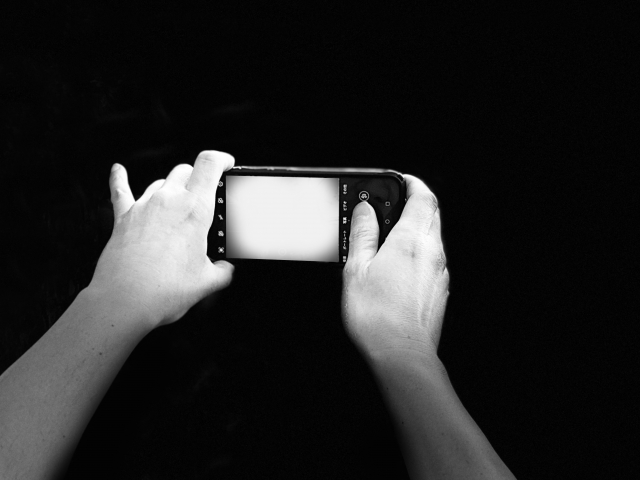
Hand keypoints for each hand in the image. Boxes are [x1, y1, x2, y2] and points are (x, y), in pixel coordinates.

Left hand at [87, 151, 235, 327]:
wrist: (125, 301)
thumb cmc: (166, 291)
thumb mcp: (207, 282)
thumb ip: (222, 271)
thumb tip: (226, 270)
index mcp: (195, 210)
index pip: (209, 165)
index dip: (222, 159)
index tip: (228, 164)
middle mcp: (168, 200)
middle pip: (185, 171)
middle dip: (199, 178)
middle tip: (206, 194)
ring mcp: (143, 207)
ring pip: (161, 182)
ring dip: (172, 187)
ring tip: (178, 203)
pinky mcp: (122, 219)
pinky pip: (120, 191)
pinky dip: (119, 179)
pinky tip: (117, 170)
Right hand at [341, 174, 449, 358]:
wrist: (402, 355)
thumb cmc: (377, 316)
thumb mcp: (357, 268)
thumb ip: (362, 233)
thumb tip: (364, 210)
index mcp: (411, 240)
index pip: (423, 197)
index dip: (413, 183)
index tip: (401, 180)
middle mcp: (432, 252)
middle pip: (431, 214)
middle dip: (414, 203)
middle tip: (390, 206)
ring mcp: (439, 272)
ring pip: (432, 237)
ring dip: (414, 228)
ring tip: (387, 238)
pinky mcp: (439, 289)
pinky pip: (431, 258)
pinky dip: (417, 251)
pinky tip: (397, 266)